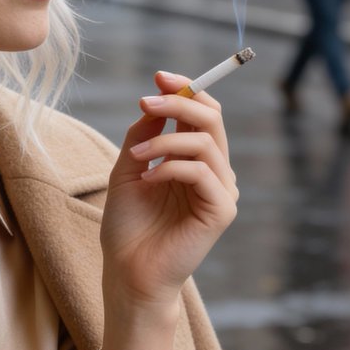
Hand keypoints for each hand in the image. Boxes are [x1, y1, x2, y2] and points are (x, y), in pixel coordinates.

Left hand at [100, 70, 238, 309]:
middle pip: (212, 119)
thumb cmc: (127, 226)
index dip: (186, 89)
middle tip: (148, 102)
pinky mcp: (221, 211)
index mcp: (195, 160)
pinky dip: (171, 168)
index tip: (158, 76)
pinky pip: (202, 172)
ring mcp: (221, 191)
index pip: (203, 112)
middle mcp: (214, 172)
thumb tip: (153, 102)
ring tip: (135, 157)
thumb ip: (142, 136)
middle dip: (179, 102)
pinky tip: (148, 180)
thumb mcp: (128, 169)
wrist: (127, 272)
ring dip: (165, 141)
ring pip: (206, 142)